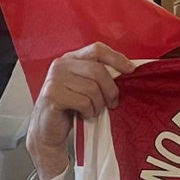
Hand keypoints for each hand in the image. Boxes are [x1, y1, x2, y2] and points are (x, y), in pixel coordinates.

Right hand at [26, 42, 135, 179]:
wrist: (48, 130)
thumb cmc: (71, 108)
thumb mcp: (86, 87)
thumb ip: (100, 76)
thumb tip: (128, 70)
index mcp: (71, 59)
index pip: (97, 49)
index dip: (116, 58)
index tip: (130, 70)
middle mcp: (61, 65)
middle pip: (98, 70)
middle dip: (111, 90)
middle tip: (113, 103)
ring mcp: (55, 79)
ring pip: (92, 88)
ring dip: (98, 105)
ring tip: (92, 111)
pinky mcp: (53, 95)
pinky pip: (84, 102)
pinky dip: (88, 112)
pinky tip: (83, 115)